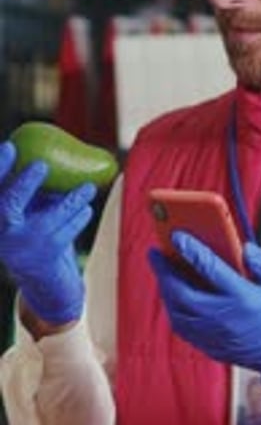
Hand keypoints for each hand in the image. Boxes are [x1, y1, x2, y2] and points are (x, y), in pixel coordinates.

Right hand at [0, 141, 95, 323]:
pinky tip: (86, 207)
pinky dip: (79, 215)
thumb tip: (44, 147)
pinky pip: (67, 228)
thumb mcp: (28, 210)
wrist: (43, 278)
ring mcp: (24, 246)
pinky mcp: (48, 254)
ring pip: (47, 216)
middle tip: (42, 165)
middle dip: (24, 183)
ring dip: (72, 198)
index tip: (10, 146)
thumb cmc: (35, 230)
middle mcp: (2, 233)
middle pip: (7, 204)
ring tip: (88, 187)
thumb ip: (30, 187)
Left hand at [149, 232, 260, 384]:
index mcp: (244, 299)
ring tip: (163, 272)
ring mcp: (215, 335)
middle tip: (156, 253)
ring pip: (177, 312)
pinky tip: (174, 296)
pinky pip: (183, 327)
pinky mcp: (211, 347)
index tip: (176, 235)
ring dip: (166, 290)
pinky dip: (174, 308)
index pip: (210, 268)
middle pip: (183, 293)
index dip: (190, 249)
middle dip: (165, 271)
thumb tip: (244, 249)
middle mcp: (224, 318)